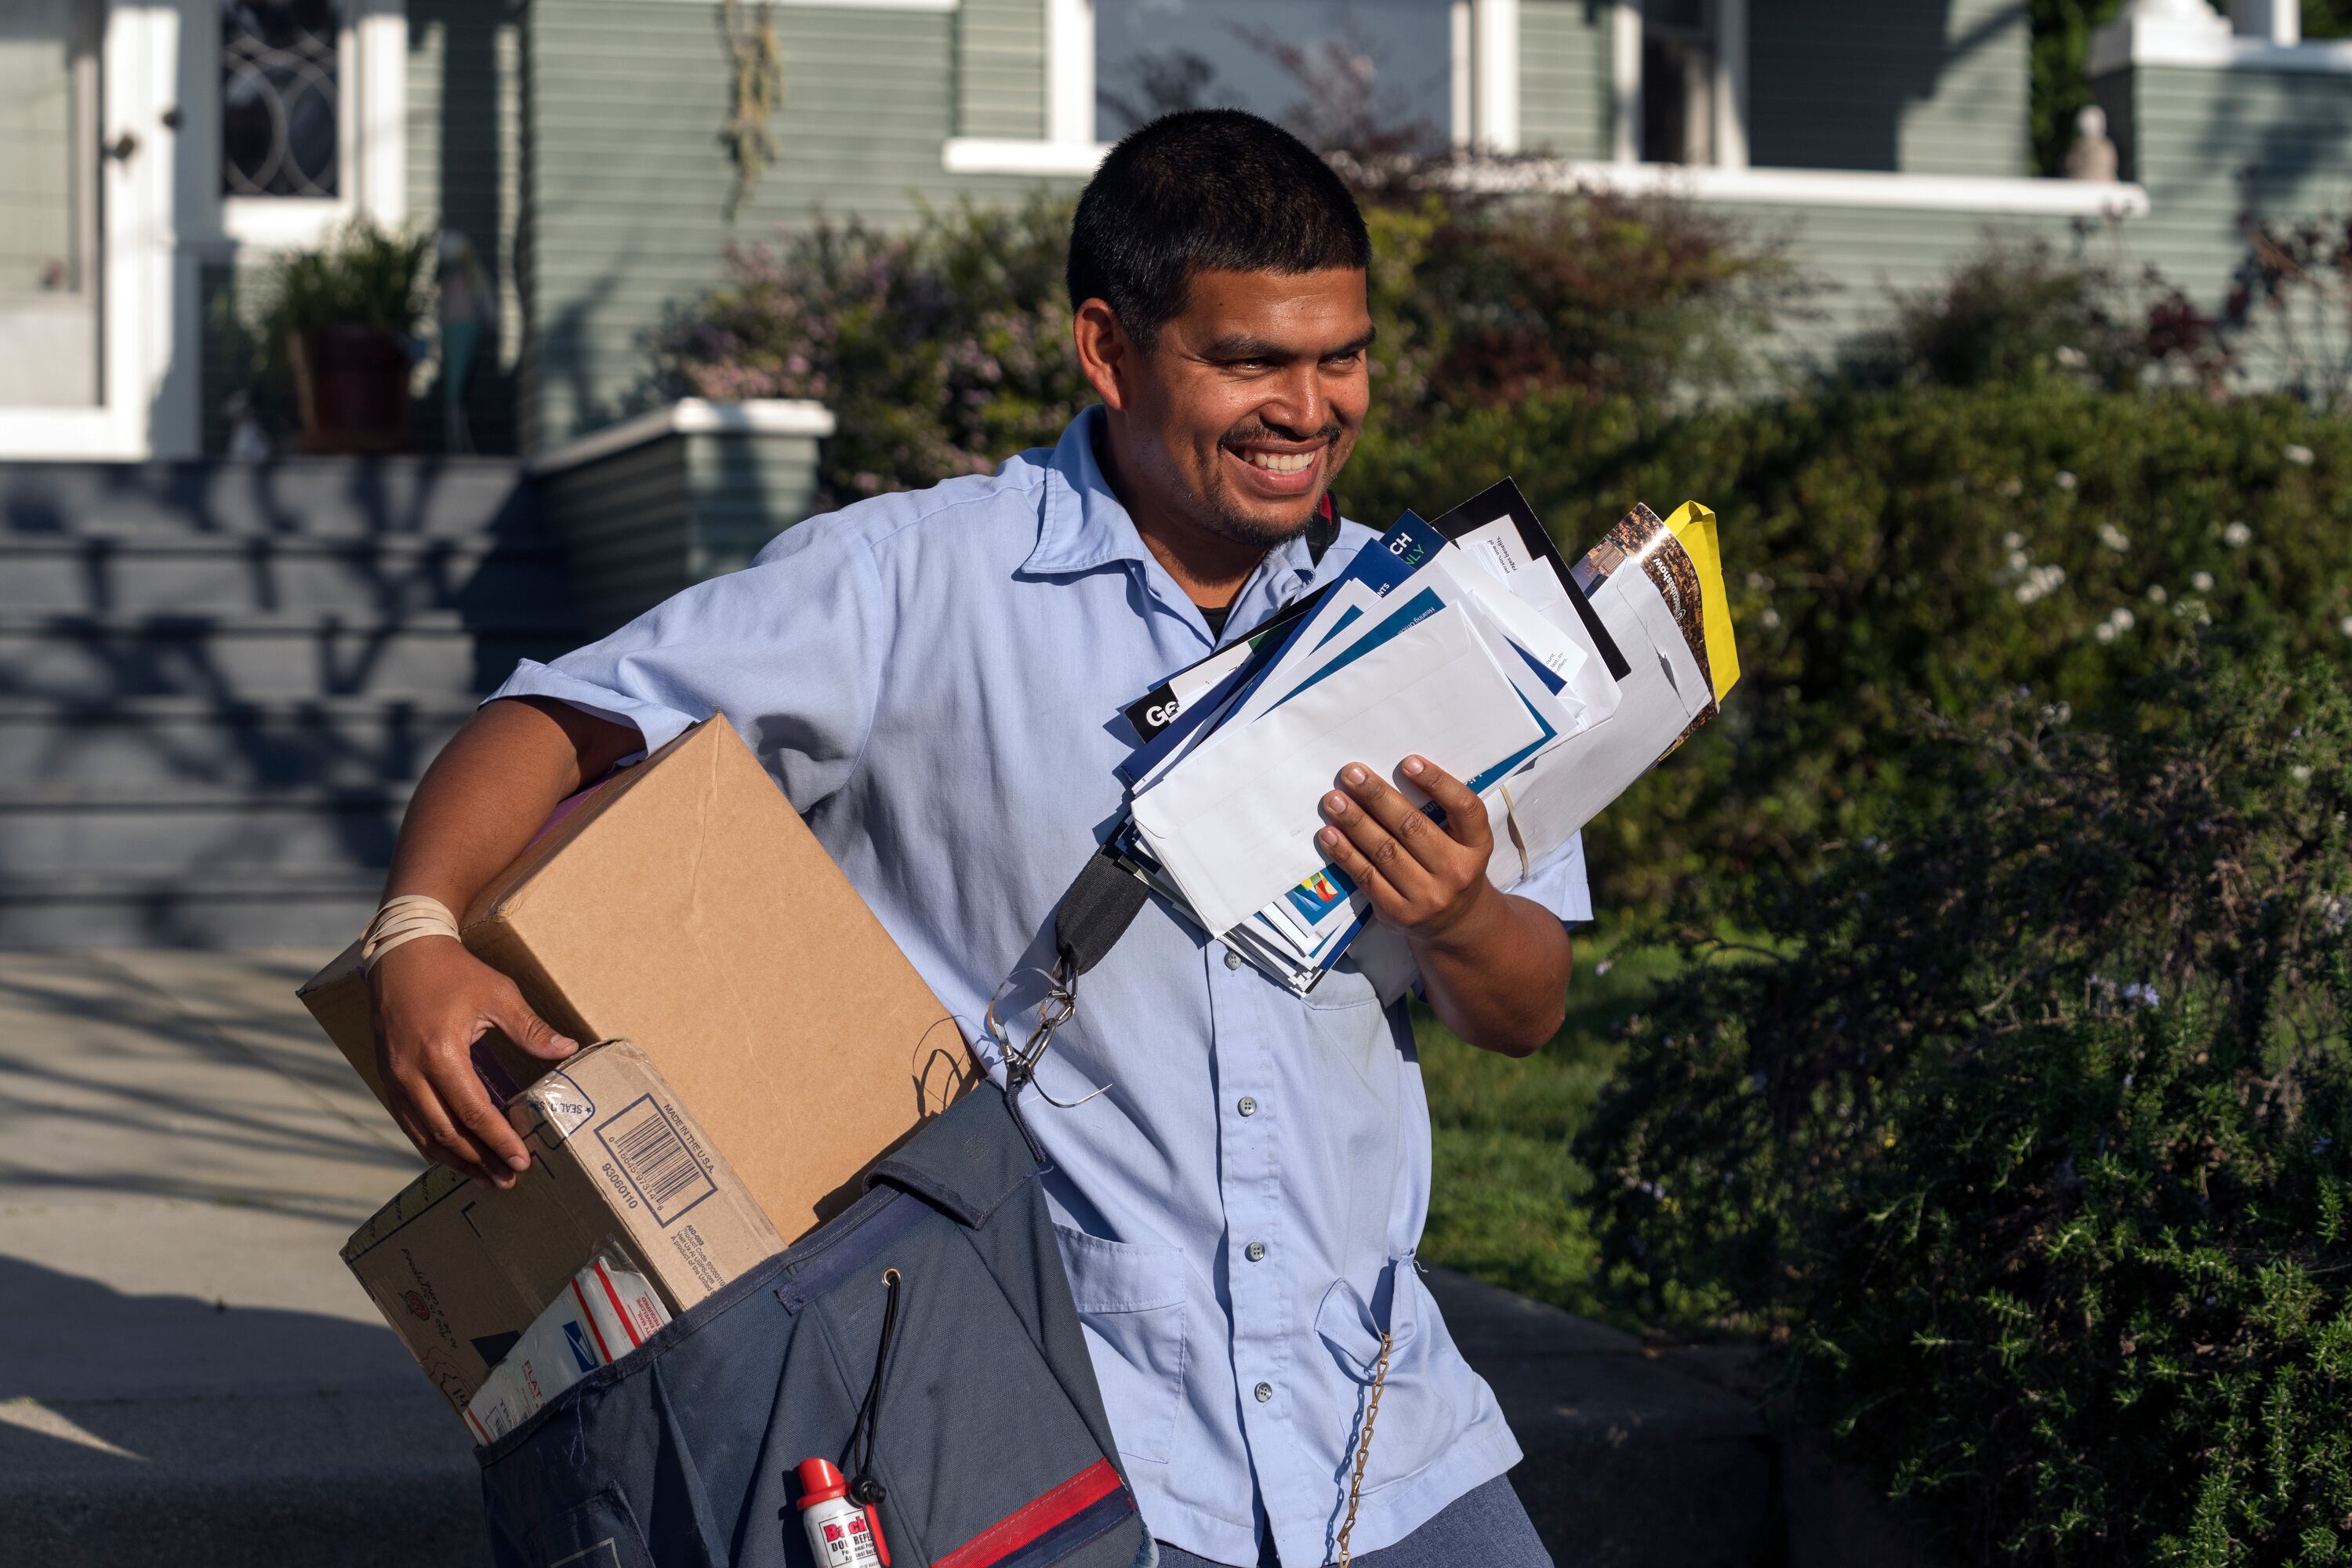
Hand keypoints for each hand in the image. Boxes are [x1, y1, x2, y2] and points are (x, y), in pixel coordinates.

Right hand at [368, 936, 577, 1187]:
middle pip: (447, 1134)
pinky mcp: (387, 1078)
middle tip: (509, 1179)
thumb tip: (569, 1050)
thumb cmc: (454, 971)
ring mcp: (393, 1079)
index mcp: (440, 1054)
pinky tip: (455, 1155)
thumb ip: (531, 1028)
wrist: (402, 954)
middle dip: (480, 1161)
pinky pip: (409, 1123)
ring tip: (486, 1177)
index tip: (523, 1161)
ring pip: (423, 1136)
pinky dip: (432, 1144)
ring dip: (456, 1161)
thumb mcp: (498, 993)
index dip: (499, 1141)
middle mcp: (411, 1073)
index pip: (474, 1112)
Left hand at [1316, 756, 1500, 949]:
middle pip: (1412, 827)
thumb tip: (1390, 777)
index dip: (1438, 782)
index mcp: (1477, 846)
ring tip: (1333, 800)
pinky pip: (1367, 877)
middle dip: (1378, 796)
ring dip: (1355, 822)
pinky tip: (1329, 834)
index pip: (1464, 808)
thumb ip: (1439, 813)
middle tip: (1352, 773)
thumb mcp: (1462, 841)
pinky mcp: (1399, 913)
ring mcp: (1427, 897)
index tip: (1408, 762)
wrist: (1454, 924)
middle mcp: (1456, 872)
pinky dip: (1345, 854)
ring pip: (1385, 851)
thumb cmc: (1451, 866)